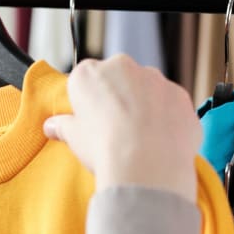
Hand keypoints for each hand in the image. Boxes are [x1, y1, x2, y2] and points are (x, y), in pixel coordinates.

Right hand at [43, 55, 201, 203]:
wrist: (147, 166)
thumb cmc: (104, 147)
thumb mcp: (73, 138)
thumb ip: (63, 126)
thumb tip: (52, 126)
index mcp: (89, 74)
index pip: (84, 78)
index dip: (87, 99)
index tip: (90, 118)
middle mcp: (122, 67)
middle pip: (117, 78)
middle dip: (117, 96)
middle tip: (114, 127)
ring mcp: (155, 79)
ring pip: (146, 88)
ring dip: (144, 104)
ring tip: (140, 137)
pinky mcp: (181, 95)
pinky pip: (170, 103)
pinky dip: (166, 117)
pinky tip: (161, 140)